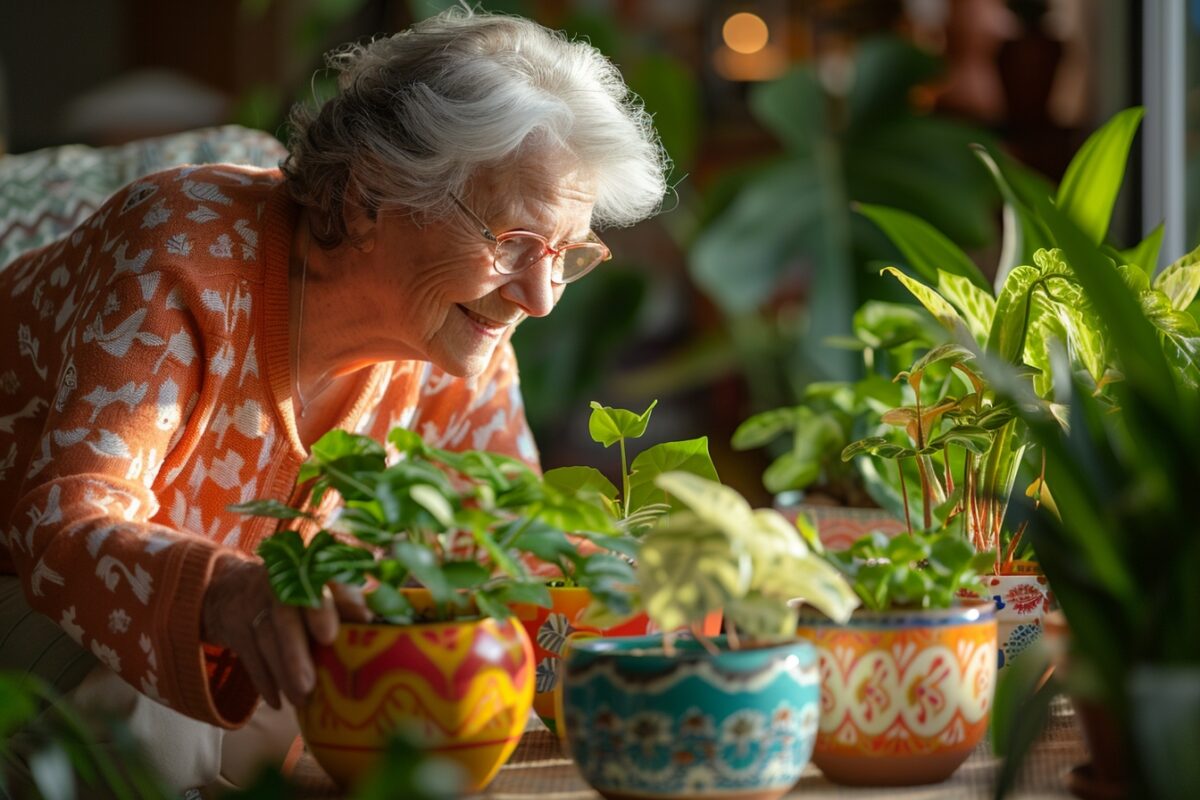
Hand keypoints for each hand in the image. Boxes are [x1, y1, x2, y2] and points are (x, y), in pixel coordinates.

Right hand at [201, 554, 371, 708]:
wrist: (232, 587)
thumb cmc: (297, 594)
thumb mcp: (323, 588)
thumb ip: (349, 603)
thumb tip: (381, 624)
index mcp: (310, 568)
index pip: (328, 579)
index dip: (344, 598)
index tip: (363, 619)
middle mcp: (280, 580)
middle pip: (287, 612)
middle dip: (299, 649)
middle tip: (312, 683)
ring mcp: (252, 601)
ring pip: (266, 637)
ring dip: (283, 671)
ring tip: (301, 700)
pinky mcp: (234, 624)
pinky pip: (248, 654)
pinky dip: (263, 680)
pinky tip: (277, 701)